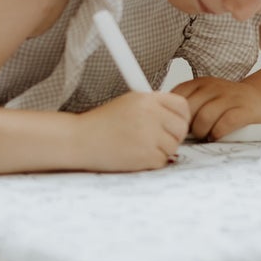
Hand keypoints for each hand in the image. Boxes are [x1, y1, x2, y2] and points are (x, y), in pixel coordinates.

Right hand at [78, 91, 193, 170]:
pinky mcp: (145, 154)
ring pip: (173, 146)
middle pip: (181, 128)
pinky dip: (151, 162)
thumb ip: (154, 107)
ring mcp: (149, 135)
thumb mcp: (128, 103)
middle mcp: (150, 114)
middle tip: (158, 139)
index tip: (174, 124)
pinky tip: (134, 155)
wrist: (78, 140)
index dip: (181, 117)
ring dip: (160, 150)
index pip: (182, 106)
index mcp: (147, 99)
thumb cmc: (100, 124)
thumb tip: (177, 118)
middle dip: (173, 136)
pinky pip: (162, 160)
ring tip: (138, 146)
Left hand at [173, 76, 260, 139]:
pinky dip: (217, 133)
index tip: (175, 126)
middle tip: (190, 135)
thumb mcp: (204, 96)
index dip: (173, 116)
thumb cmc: (226, 103)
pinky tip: (217, 135)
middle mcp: (214, 87)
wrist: (259, 99)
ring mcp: (230, 97)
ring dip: (201, 132)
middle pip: (188, 109)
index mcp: (200, 83)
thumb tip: (164, 123)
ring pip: (204, 118)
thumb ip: (186, 105)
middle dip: (186, 127)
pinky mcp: (244, 110)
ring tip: (205, 136)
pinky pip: (225, 124)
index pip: (176, 97)